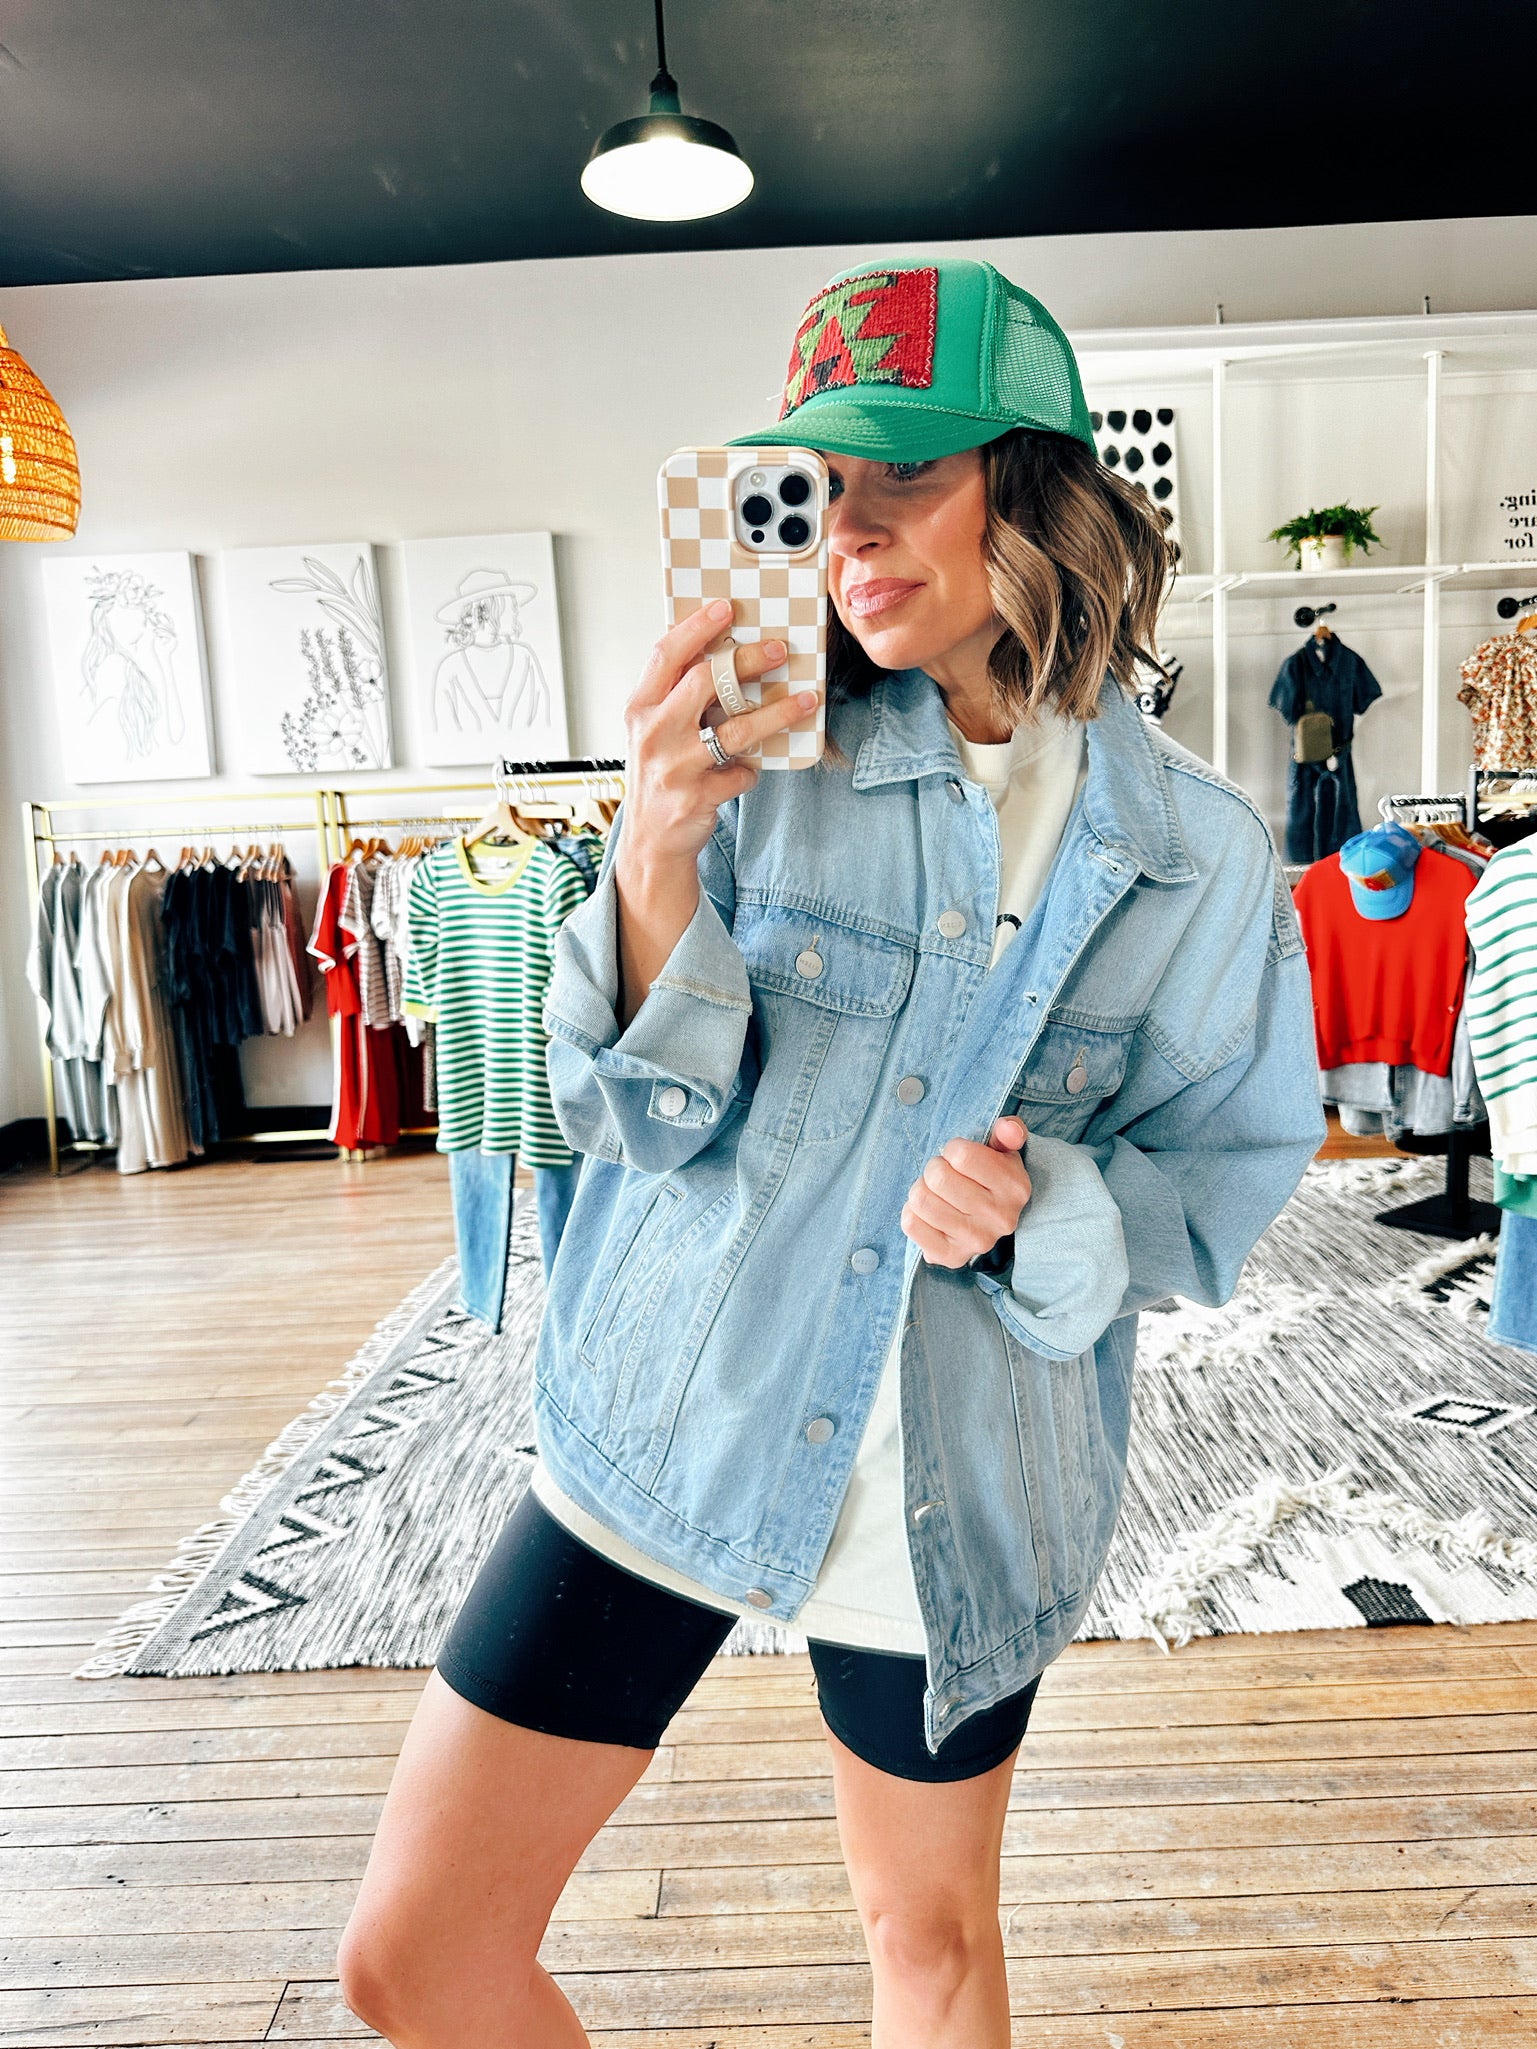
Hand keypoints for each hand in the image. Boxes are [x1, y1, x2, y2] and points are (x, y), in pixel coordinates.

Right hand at [619, 598, 820, 872]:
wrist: (650, 841)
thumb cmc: (659, 775)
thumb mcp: (655, 731)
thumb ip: (678, 697)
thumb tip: (726, 657)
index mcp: (640, 708)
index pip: (666, 655)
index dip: (696, 627)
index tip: (726, 608)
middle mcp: (654, 733)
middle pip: (704, 682)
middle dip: (746, 661)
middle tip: (779, 649)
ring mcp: (675, 767)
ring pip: (735, 729)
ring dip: (776, 712)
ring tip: (806, 700)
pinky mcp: (697, 797)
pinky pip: (740, 772)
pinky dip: (751, 769)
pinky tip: (751, 768)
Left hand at [901, 1116, 1031, 1268]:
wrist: (989, 1223)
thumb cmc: (990, 1179)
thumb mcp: (1004, 1152)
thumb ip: (1008, 1132)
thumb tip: (1006, 1126)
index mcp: (1015, 1188)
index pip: (961, 1155)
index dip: (952, 1149)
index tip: (959, 1158)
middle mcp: (1000, 1218)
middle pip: (937, 1176)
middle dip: (934, 1169)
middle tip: (944, 1176)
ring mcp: (976, 1241)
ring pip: (920, 1199)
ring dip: (921, 1189)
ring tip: (936, 1193)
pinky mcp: (950, 1257)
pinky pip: (911, 1223)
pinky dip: (912, 1212)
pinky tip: (929, 1212)